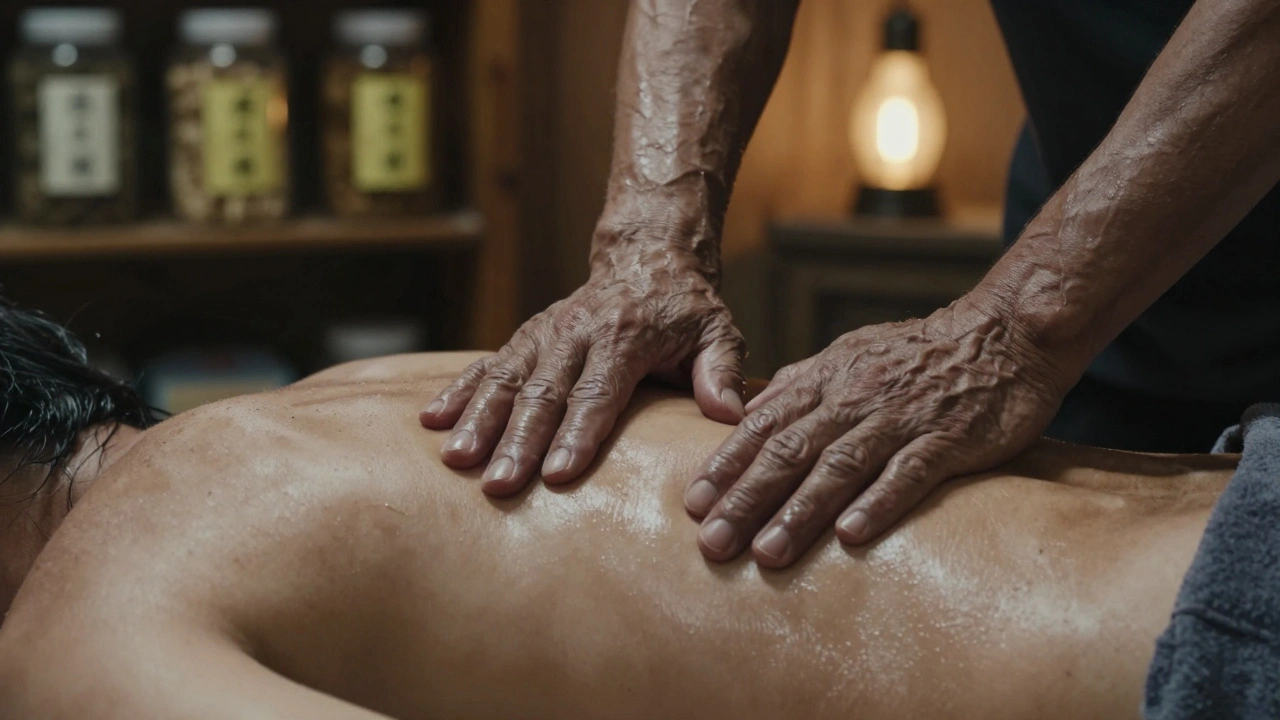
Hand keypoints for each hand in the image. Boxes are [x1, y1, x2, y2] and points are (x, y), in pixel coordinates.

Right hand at [420, 244, 745, 495]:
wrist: (646, 259)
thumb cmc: (686, 308)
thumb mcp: (717, 330)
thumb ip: (721, 370)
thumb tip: (729, 415)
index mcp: (624, 336)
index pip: (598, 391)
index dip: (578, 433)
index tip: (560, 473)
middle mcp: (576, 332)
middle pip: (543, 393)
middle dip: (519, 442)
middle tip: (500, 486)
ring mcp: (544, 334)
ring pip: (506, 379)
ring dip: (480, 421)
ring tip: (457, 461)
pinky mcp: (525, 338)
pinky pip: (486, 365)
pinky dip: (458, 391)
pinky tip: (431, 420)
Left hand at [683, 298, 1067, 567]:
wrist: (1004, 334)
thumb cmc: (920, 354)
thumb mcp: (850, 355)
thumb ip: (800, 385)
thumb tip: (747, 413)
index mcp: (828, 381)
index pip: (764, 425)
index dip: (727, 465)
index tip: (694, 503)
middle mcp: (856, 398)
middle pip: (791, 451)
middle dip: (747, 499)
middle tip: (712, 543)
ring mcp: (901, 418)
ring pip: (841, 466)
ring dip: (801, 511)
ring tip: (766, 552)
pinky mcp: (948, 439)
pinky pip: (909, 472)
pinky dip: (879, 502)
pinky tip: (852, 536)